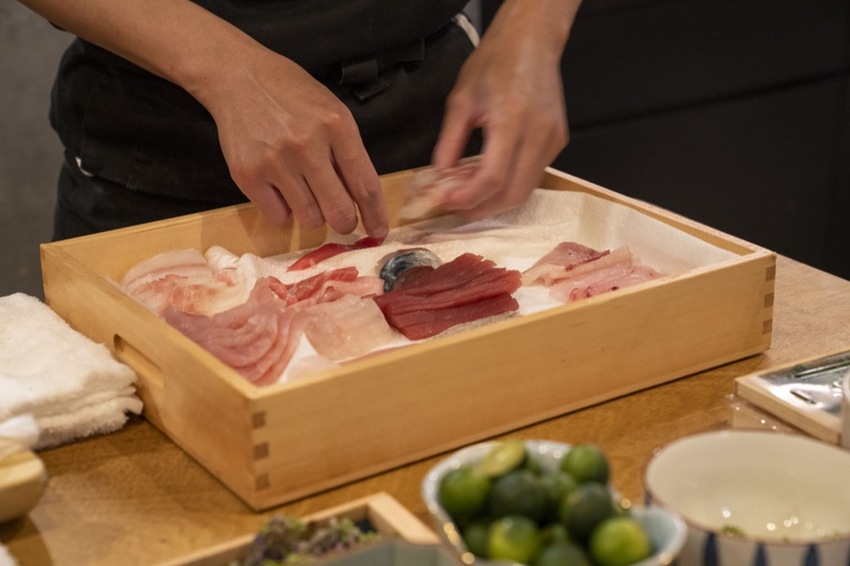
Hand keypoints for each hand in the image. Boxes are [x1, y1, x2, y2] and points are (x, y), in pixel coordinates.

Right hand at [202, 48, 388, 237]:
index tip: (379, 231)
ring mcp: (275, 162)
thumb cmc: (292, 94)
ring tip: (305, 190)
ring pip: (310, 219)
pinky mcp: (247, 175)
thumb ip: (348, 153)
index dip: (376, 215)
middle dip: (345, 222)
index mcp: (336, 126)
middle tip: (342, 218)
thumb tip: (362, 201)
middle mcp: (306, 145)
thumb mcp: (331, 112)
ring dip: (314, 214)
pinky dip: (283, 210)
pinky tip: (280, 187)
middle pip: (339, 211)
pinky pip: (278, 217)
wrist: (237, 77)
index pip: (365, 184)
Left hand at [432, 0, 580, 220]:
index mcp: (512, 119)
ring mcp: (553, 140)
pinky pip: (533, 175)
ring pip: (526, 189)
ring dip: (496, 199)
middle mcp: (539, 133)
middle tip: (458, 208)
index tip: (447, 201)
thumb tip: (440, 175)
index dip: (468, 197)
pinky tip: (490, 177)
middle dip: (483, 208)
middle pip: (514, 193)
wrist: (532, 41)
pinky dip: (510, 184)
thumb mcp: (461, 100)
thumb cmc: (497, 62)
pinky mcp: (557, 142)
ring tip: (470, 192)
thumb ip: (449, 143)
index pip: (493, 177)